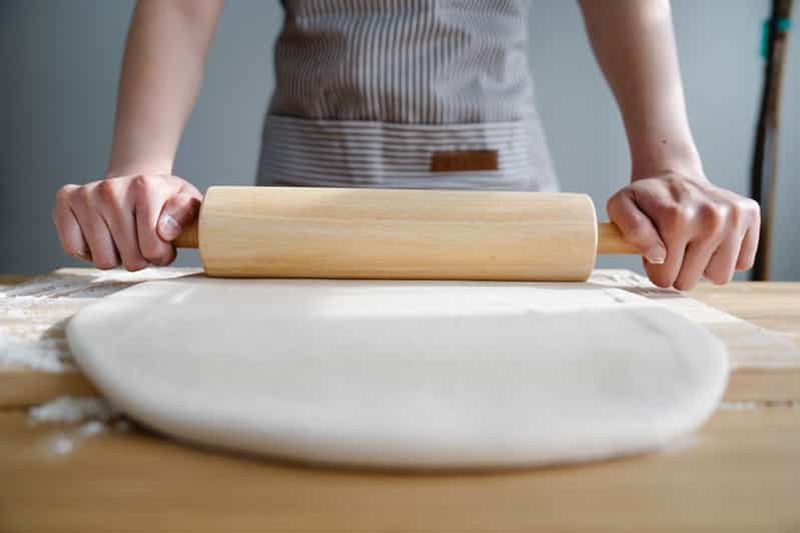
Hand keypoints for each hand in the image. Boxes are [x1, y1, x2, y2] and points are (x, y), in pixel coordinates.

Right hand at [53, 175, 201, 270]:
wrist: (137, 186)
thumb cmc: (164, 201)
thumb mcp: (188, 203)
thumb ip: (185, 215)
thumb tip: (165, 232)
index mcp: (145, 187)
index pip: (153, 249)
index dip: (161, 255)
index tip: (164, 244)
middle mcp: (111, 188)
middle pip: (129, 260)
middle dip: (140, 258)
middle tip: (142, 240)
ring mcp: (85, 195)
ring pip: (102, 260)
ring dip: (116, 256)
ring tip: (123, 237)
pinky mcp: (64, 203)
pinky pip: (74, 250)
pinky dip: (89, 251)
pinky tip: (102, 235)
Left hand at [606, 172, 759, 289]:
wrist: (674, 175)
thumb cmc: (647, 198)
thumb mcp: (621, 207)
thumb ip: (631, 230)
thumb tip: (658, 255)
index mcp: (676, 218)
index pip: (664, 277)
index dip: (656, 269)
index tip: (655, 251)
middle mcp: (711, 217)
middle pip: (690, 281)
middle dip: (678, 270)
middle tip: (674, 245)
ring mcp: (734, 216)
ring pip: (720, 277)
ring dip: (703, 266)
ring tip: (693, 243)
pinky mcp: (751, 216)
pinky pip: (741, 263)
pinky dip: (726, 256)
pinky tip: (712, 238)